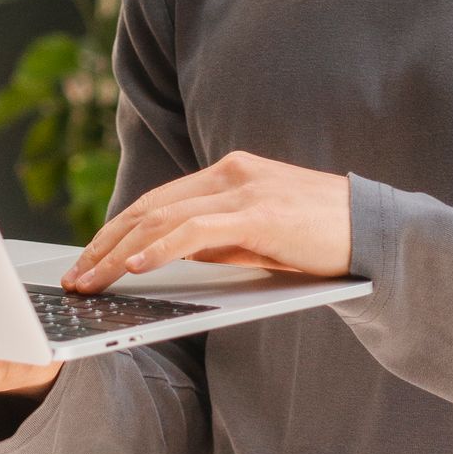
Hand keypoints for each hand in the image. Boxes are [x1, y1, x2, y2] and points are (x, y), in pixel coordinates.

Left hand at [62, 153, 351, 292]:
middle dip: (104, 244)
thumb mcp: (256, 237)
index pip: (156, 201)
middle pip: (148, 206)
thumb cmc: (320, 241)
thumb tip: (163, 256)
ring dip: (118, 252)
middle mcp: (230, 173)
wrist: (377, 233)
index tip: (88, 261)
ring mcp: (244, 189)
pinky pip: (194, 229)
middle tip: (75, 277)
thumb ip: (215, 239)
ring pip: (161, 217)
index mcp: (229, 174)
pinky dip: (157, 248)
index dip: (115, 231)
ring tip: (91, 280)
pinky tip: (133, 267)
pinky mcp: (258, 212)